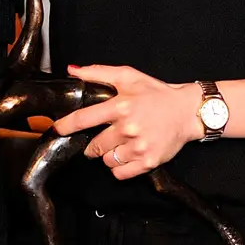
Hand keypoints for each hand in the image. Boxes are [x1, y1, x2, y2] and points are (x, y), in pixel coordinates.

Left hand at [53, 65, 201, 179]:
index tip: (57, 129)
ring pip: (107, 161)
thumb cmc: (156, 93)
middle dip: (92, 144)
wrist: (187, 111)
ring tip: (119, 144)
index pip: (84, 119)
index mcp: (120, 106)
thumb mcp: (128, 76)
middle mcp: (128, 128)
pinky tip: (126, 155)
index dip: (66, 126)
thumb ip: (98, 73)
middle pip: (94, 146)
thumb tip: (72, 71)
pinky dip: (119, 168)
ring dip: (108, 155)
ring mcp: (139, 147)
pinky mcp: (149, 162)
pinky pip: (121, 173)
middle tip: (102, 136)